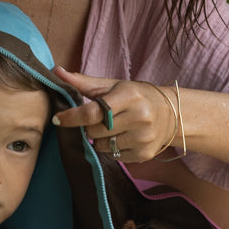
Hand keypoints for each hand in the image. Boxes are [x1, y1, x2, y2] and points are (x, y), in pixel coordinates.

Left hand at [52, 69, 176, 162]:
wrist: (172, 115)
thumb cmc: (137, 97)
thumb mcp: (114, 86)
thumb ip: (83, 82)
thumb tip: (56, 72)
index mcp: (129, 95)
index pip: (93, 112)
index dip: (71, 117)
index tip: (57, 118)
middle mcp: (139, 117)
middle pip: (94, 131)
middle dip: (89, 127)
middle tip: (99, 120)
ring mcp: (143, 137)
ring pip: (101, 146)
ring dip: (100, 139)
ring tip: (114, 128)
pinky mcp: (144, 154)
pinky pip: (113, 156)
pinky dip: (113, 149)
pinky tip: (124, 137)